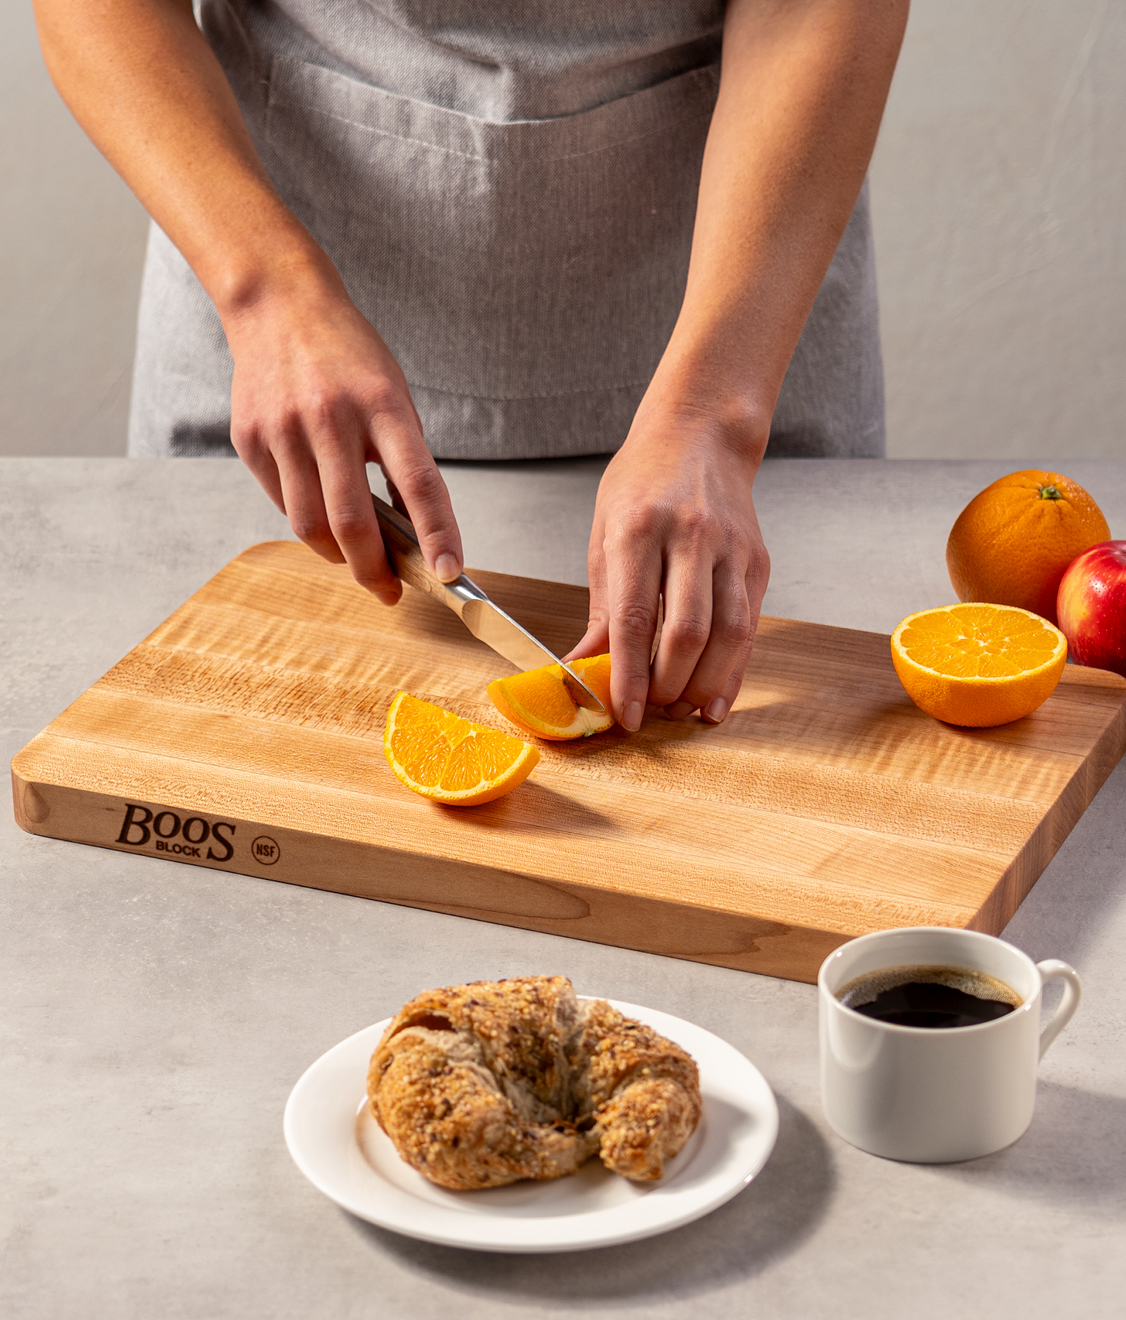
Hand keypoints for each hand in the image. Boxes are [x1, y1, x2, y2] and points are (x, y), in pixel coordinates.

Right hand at [224, 265, 462, 604]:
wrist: (278, 304)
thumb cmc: (347, 355)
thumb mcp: (393, 393)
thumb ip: (402, 456)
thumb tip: (410, 531)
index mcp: (381, 403)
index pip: (417, 483)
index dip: (437, 534)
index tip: (450, 573)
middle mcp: (330, 417)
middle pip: (352, 522)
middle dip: (374, 570)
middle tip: (389, 590)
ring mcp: (284, 429)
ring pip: (310, 525)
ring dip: (338, 555)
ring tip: (355, 556)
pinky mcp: (250, 439)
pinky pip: (282, 504)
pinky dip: (307, 520)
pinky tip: (319, 508)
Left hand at [567, 402, 769, 730]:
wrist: (700, 433)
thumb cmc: (642, 483)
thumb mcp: (604, 534)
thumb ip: (602, 608)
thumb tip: (582, 667)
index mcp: (638, 528)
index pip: (635, 618)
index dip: (630, 676)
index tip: (624, 714)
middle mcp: (689, 536)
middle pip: (686, 633)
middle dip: (668, 687)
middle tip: (652, 712)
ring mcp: (729, 548)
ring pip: (727, 636)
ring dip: (704, 686)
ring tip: (682, 711)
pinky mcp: (756, 561)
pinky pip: (749, 627)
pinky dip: (733, 670)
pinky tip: (715, 696)